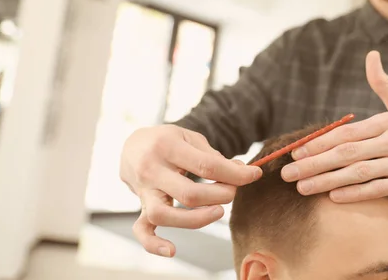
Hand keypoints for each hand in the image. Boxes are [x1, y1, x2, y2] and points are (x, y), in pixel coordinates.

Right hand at [120, 125, 261, 256]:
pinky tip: (171, 250)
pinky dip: (154, 244)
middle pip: (189, 193)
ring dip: (196, 219)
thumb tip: (241, 172)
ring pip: (165, 214)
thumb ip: (213, 156)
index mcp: (167, 146)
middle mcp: (152, 169)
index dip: (235, 174)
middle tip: (233, 191)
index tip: (254, 175)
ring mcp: (143, 190)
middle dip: (220, 196)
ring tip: (217, 212)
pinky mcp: (140, 206)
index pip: (206, 166)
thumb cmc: (167, 140)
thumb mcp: (190, 137)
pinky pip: (142, 230)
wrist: (133, 144)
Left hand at [281, 51, 387, 202]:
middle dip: (314, 163)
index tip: (296, 150)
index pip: (347, 132)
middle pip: (346, 153)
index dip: (319, 141)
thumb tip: (370, 55)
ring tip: (302, 188)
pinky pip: (380, 189)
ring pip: (358, 172)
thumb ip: (383, 83)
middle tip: (287, 173)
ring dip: (327, 181)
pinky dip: (356, 194)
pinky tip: (334, 198)